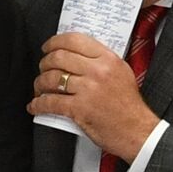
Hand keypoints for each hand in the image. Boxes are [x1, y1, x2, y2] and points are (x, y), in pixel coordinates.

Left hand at [26, 32, 159, 161]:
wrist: (137, 131)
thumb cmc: (129, 106)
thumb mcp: (121, 73)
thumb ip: (101, 61)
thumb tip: (76, 55)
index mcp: (108, 59)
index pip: (75, 40)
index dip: (55, 42)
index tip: (48, 47)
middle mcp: (98, 71)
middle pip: (59, 57)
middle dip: (44, 63)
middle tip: (42, 69)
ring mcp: (88, 89)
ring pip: (51, 78)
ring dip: (39, 84)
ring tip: (39, 89)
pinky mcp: (80, 108)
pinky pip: (50, 102)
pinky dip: (38, 104)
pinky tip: (35, 106)